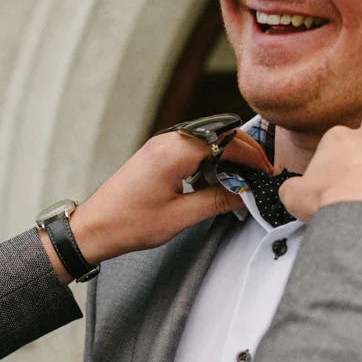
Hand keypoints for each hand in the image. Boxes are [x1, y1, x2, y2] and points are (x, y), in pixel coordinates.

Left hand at [41, 129, 269, 278]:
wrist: (94, 227)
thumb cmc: (128, 223)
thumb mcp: (180, 217)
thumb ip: (216, 201)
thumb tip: (243, 194)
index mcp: (175, 152)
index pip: (227, 142)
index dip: (252, 157)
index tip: (267, 172)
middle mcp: (168, 141)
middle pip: (220, 135)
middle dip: (244, 153)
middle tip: (260, 175)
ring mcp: (161, 145)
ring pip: (208, 140)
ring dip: (228, 156)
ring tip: (242, 180)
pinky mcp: (157, 154)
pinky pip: (193, 148)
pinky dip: (210, 159)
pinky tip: (216, 180)